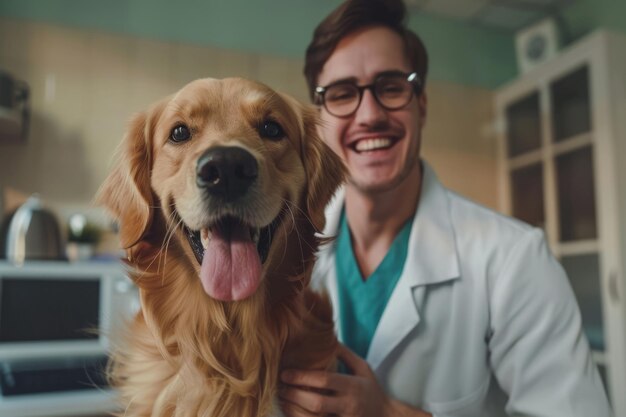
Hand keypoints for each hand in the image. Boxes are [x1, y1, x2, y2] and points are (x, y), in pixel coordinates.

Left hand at [279, 344, 430, 416]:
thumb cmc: (372, 390)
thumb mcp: (363, 368)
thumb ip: (345, 354)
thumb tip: (328, 338)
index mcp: (352, 386)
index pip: (325, 380)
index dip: (303, 377)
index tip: (286, 373)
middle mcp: (348, 404)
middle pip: (317, 402)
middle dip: (294, 395)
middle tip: (280, 388)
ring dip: (295, 411)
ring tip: (282, 401)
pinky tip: (293, 413)